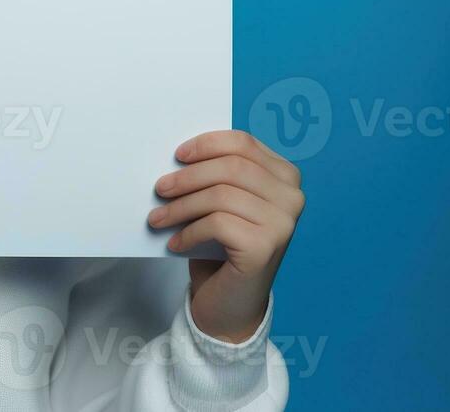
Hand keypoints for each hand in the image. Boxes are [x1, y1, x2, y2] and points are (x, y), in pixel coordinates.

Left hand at [146, 130, 304, 342]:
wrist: (232, 305)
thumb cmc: (223, 246)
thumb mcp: (222, 203)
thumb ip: (214, 175)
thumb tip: (178, 155)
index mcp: (285, 177)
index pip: (243, 143)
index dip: (206, 144)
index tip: (177, 155)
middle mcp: (292, 198)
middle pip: (230, 167)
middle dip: (188, 176)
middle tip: (159, 188)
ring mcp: (283, 223)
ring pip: (220, 195)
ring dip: (181, 206)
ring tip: (157, 218)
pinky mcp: (266, 247)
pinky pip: (216, 223)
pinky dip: (188, 232)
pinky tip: (175, 243)